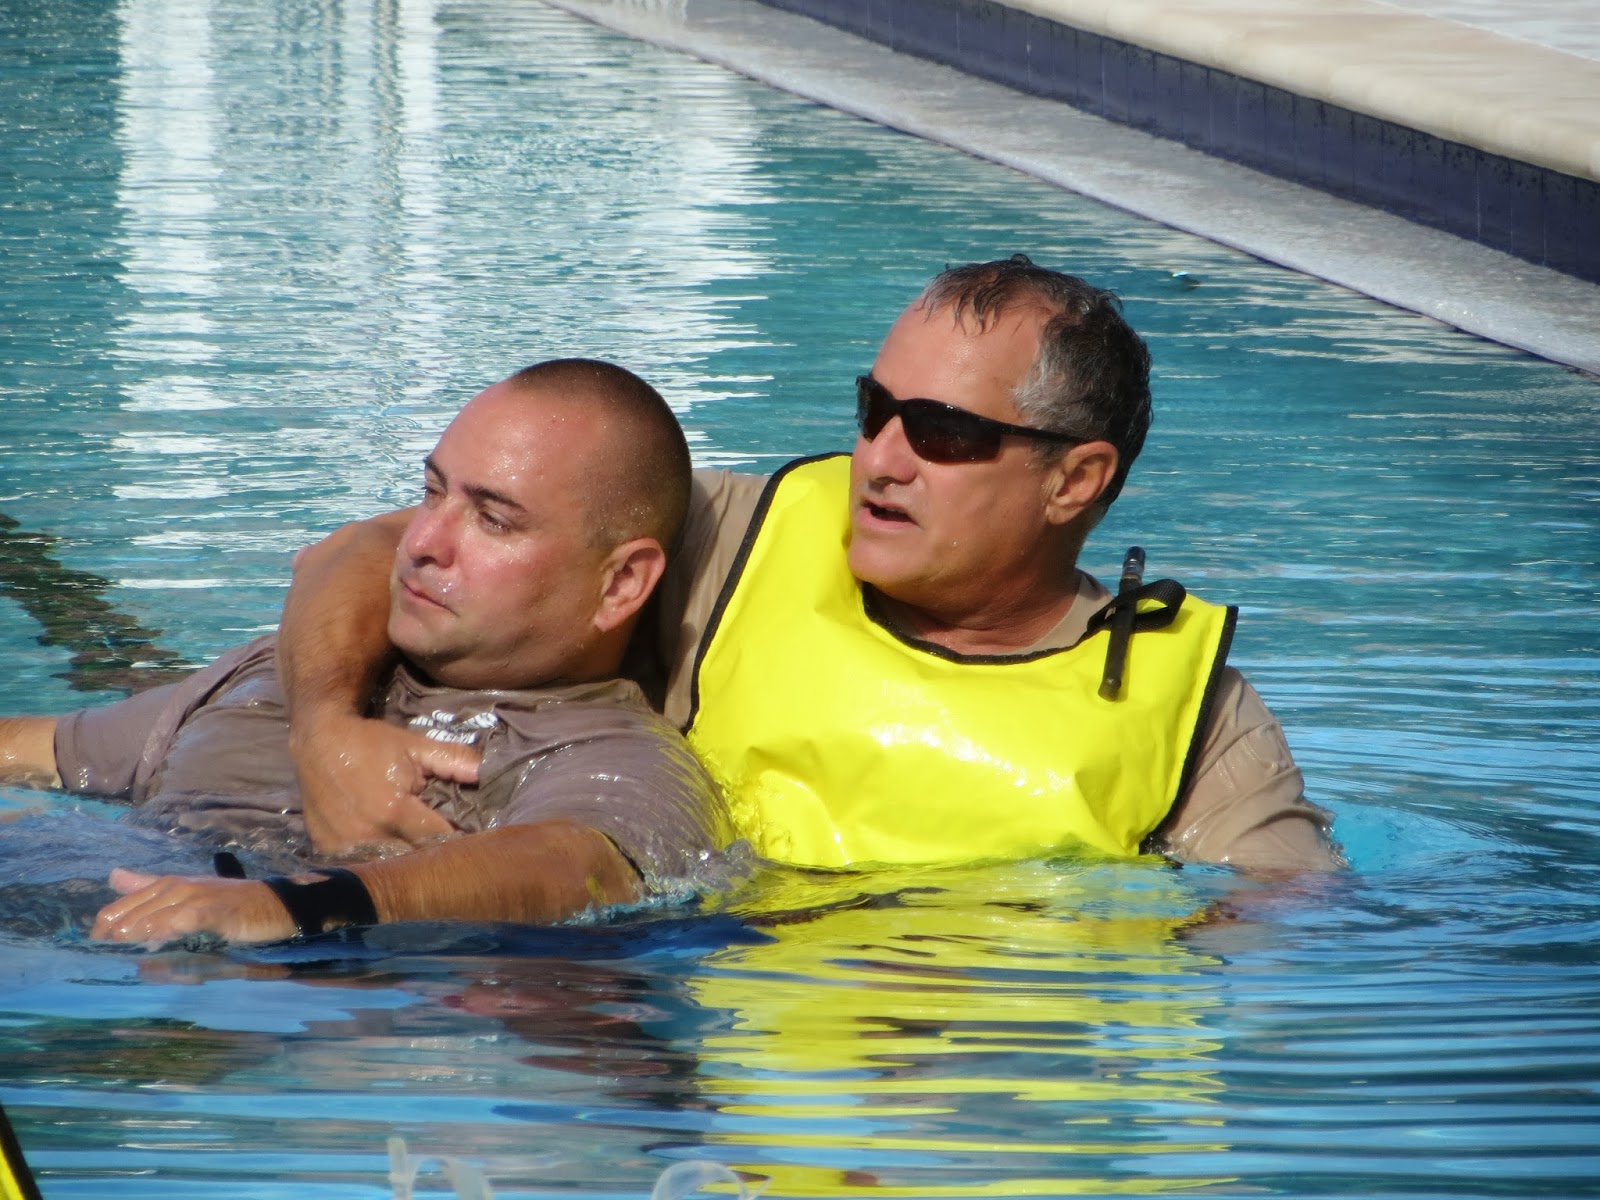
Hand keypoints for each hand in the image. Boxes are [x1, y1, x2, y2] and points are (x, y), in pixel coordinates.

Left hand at [91, 868, 296, 945]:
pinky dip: (168, 930)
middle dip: (115, 938)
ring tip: (125, 953)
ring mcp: (196, 897)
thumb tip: (114, 876)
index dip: (104, 931)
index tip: (97, 952)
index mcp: (166, 885)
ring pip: (153, 917)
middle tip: (109, 961)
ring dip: (137, 936)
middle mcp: (176, 887)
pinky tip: (157, 944)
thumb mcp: (186, 893)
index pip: (119, 908)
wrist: (275, 906)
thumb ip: (149, 885)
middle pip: (130, 915)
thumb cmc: (231, 903)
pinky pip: (185, 920)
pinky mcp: (215, 910)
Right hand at [291, 711, 479, 855]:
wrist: (318, 740)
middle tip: (450, 856)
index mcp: (394, 810)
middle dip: (432, 859)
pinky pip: (360, 866)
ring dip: (405, 865)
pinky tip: (390, 858)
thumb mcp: (414, 745)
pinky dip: (377, 863)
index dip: (457, 844)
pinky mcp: (326, 850)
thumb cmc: (370, 743)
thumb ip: (452, 759)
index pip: (438, 842)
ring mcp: (343, 846)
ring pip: (387, 869)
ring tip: (422, 861)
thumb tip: (485, 772)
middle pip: (413, 861)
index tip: (473, 847)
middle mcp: (368, 835)